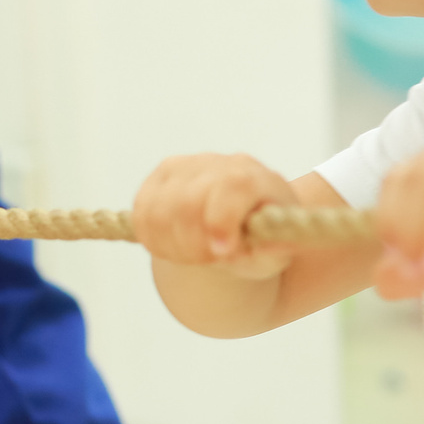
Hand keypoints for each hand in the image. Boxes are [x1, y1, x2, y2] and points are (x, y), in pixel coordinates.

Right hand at [132, 154, 298, 280]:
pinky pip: (142, 215)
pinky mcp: (158, 178)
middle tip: (211, 260)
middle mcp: (216, 164)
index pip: (230, 186)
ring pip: (157, 212)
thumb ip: (276, 246)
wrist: (243, 220)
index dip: (221, 221)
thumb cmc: (265, 237)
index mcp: (254, 177)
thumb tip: (266, 244)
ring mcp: (183, 167)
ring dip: (172, 247)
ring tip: (195, 256)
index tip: (223, 252)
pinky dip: (154, 241)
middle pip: (186, 203)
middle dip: (194, 245)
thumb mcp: (281, 248)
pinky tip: (176, 248)